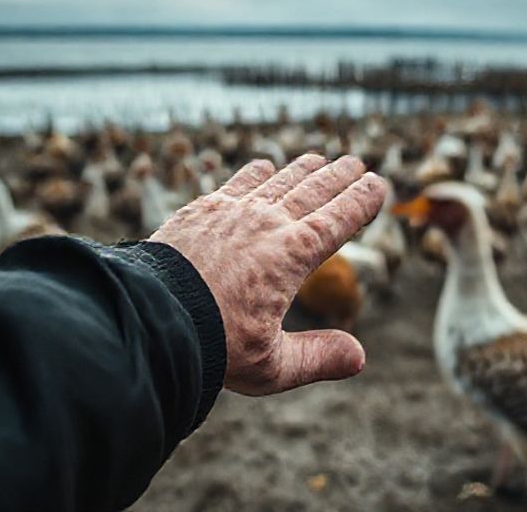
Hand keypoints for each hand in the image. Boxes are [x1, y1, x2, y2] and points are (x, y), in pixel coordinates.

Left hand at [149, 154, 387, 395]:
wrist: (148, 317)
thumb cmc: (211, 346)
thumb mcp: (272, 366)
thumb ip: (318, 357)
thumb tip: (359, 357)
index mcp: (293, 255)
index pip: (340, 218)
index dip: (363, 200)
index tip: (378, 185)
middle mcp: (267, 223)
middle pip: (314, 191)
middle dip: (339, 176)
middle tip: (356, 163)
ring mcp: (233, 212)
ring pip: (279, 181)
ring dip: (303, 169)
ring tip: (319, 160)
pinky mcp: (201, 211)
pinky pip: (237, 183)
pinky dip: (257, 173)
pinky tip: (264, 167)